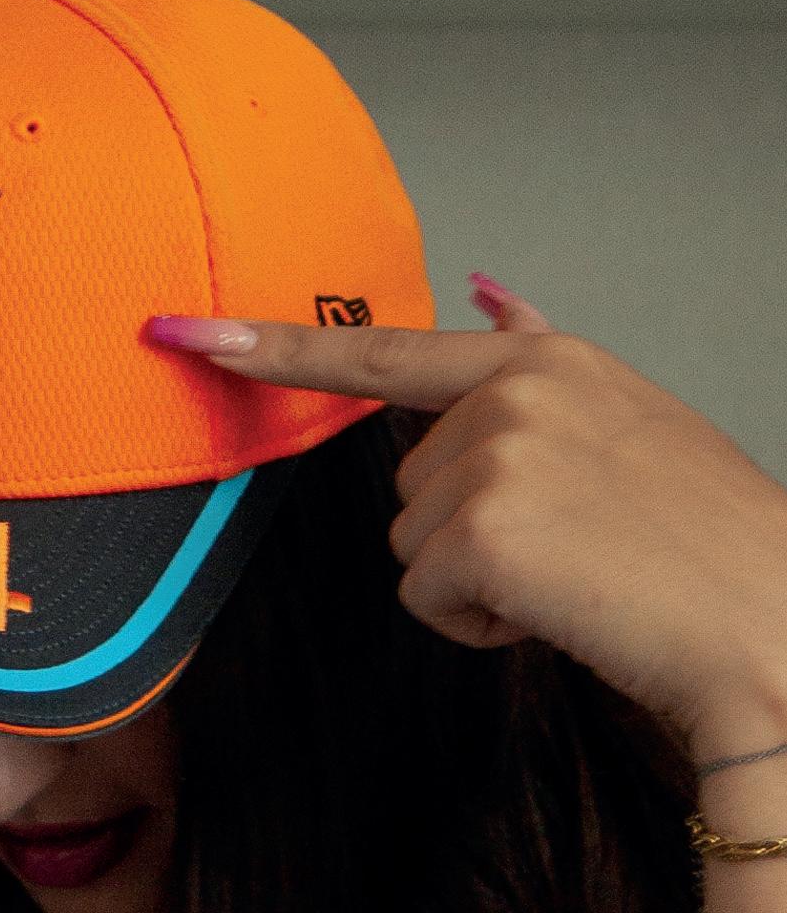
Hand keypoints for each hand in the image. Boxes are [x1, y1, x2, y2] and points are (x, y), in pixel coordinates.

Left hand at [145, 276, 786, 750]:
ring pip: (410, 545)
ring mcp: (493, 457)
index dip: (273, 348)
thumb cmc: (705, 537)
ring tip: (575, 575)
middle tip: (573, 547)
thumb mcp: (627, 417)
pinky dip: (479, 624)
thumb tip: (492, 288)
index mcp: (542, 361)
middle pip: (404, 484)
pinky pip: (425, 597)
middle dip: (470, 530)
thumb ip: (538, 355)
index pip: (382, 352)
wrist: (770, 624)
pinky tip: (560, 609)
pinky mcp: (481, 532)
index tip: (184, 334)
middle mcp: (510, 392)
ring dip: (477, 579)